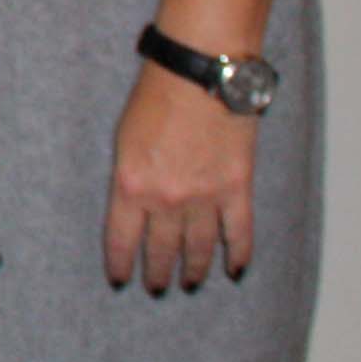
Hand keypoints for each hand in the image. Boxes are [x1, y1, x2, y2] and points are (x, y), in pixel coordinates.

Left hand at [104, 61, 258, 291]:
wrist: (200, 74)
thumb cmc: (155, 96)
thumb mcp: (123, 139)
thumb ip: (130, 176)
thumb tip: (136, 205)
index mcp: (130, 186)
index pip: (122, 240)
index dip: (121, 264)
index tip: (121, 280)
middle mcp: (166, 199)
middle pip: (161, 249)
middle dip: (157, 272)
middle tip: (156, 287)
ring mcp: (205, 196)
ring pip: (199, 247)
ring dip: (193, 269)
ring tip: (188, 283)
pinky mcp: (237, 187)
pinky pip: (239, 231)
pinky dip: (238, 253)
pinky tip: (235, 270)